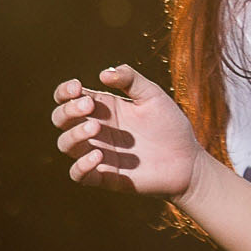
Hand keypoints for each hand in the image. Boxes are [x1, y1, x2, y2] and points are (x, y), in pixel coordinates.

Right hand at [52, 64, 203, 198]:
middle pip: (61, 118)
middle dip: (68, 110)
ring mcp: (98, 153)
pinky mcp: (105, 176)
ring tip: (96, 128)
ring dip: (74, 134)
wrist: (189, 161)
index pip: (68, 98)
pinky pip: (77, 174)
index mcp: (104, 108)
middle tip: (90, 106)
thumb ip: (130, 79)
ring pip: (65, 144)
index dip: (64, 91)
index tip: (78, 87)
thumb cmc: (170, 126)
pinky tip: (98, 155)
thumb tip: (103, 73)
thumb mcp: (153, 96)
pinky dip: (81, 165)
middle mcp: (96, 130)